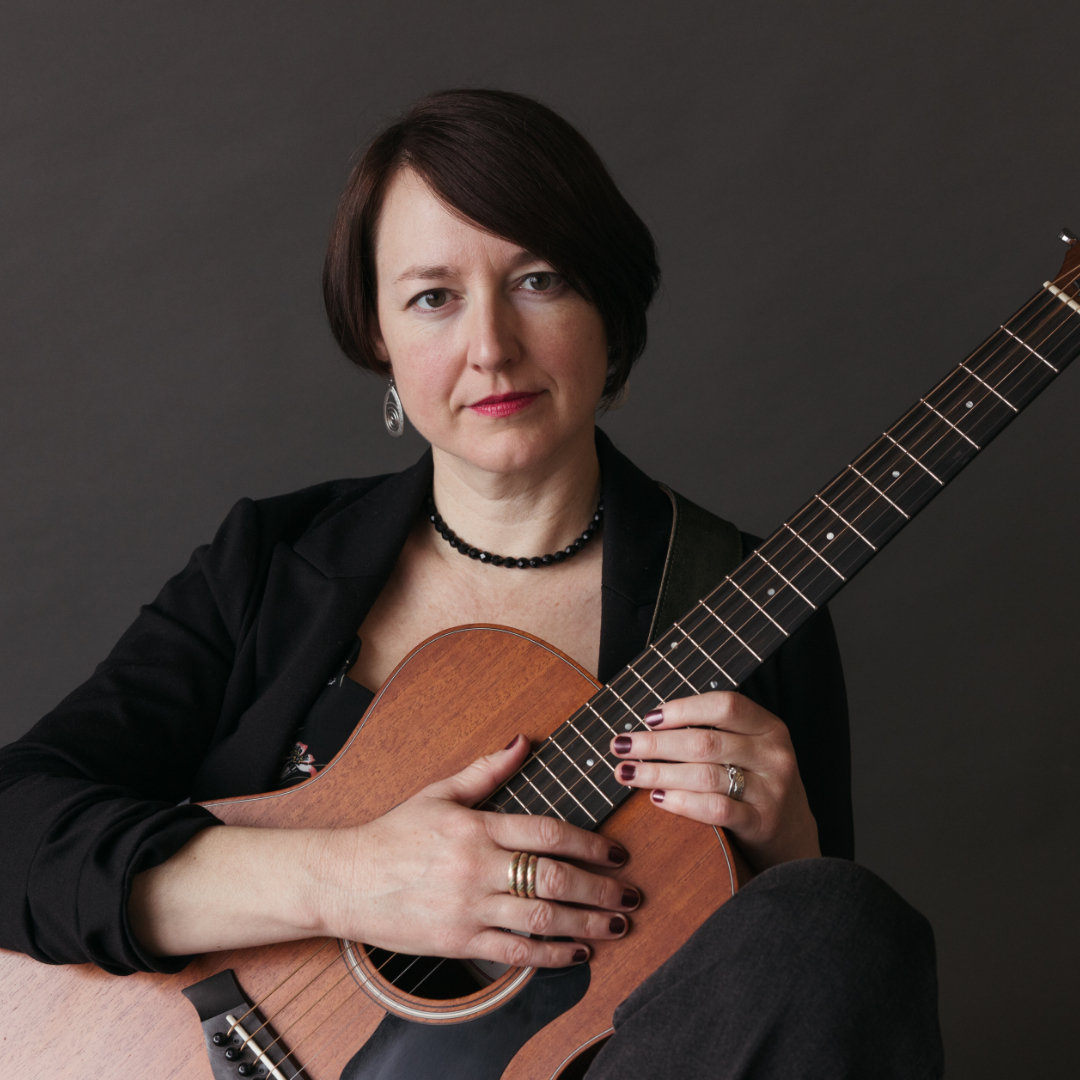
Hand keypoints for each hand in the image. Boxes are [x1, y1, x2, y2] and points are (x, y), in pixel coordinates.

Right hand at [319, 735, 639, 967]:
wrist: (345, 880)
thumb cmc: (393, 834)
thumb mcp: (438, 793)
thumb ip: (487, 770)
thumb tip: (524, 741)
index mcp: (476, 827)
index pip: (546, 834)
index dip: (589, 844)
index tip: (616, 852)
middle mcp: (476, 868)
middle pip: (552, 879)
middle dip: (599, 890)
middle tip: (630, 894)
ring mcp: (468, 909)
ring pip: (540, 920)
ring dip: (586, 925)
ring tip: (616, 925)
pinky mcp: (458, 943)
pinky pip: (513, 953)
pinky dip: (550, 956)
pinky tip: (577, 953)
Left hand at [610, 692, 819, 870]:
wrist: (792, 835)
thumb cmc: (755, 782)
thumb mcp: (748, 749)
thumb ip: (714, 733)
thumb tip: (649, 725)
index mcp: (768, 727)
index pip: (724, 705)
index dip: (683, 709)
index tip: (648, 718)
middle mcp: (773, 755)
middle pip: (705, 742)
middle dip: (656, 744)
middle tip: (620, 746)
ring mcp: (770, 790)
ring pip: (705, 775)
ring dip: (658, 772)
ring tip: (627, 772)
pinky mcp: (761, 822)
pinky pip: (716, 809)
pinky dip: (682, 802)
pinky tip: (657, 798)